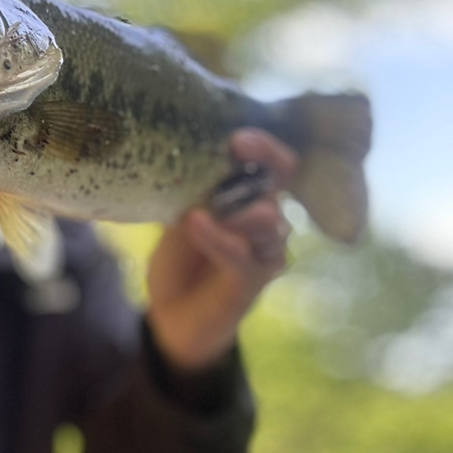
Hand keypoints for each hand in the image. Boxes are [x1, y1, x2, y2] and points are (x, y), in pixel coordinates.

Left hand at [145, 129, 297, 370]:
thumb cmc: (181, 257)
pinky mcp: (253, 281)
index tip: (237, 137)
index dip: (264, 146)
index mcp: (252, 194)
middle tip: (237, 147)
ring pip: (271, 221)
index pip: (273, 162)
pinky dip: (220, 239)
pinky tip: (195, 222)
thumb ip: (188, 190)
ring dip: (245, 206)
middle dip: (264, 161)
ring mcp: (265, 250)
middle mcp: (267, 217)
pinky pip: (243, 257)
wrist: (172, 315)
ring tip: (219, 196)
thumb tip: (172, 153)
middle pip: (281, 182)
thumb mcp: (178, 214)